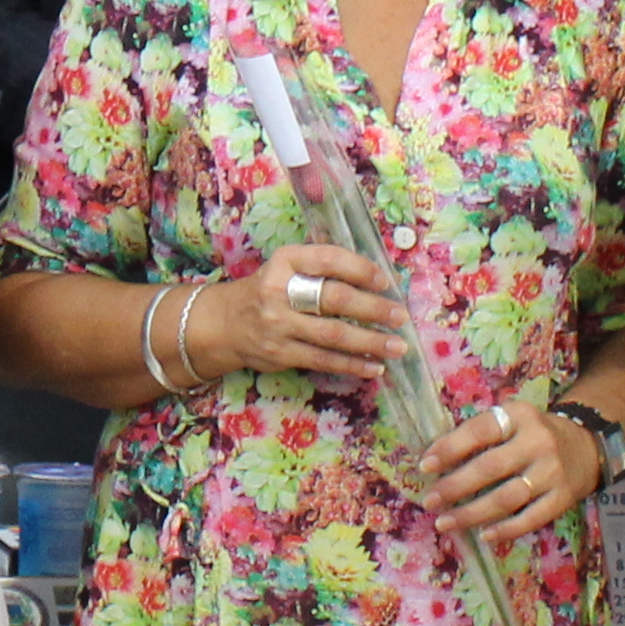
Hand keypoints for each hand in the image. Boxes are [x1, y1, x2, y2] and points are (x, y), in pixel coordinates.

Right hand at [183, 245, 410, 387]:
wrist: (224, 323)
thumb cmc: (270, 291)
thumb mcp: (287, 268)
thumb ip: (323, 268)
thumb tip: (378, 281)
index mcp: (284, 261)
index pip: (328, 259)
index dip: (360, 269)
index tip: (385, 281)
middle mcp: (278, 290)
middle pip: (334, 299)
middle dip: (373, 309)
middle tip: (400, 316)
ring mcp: (278, 324)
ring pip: (333, 335)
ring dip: (370, 342)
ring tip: (398, 346)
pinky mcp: (280, 353)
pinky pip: (323, 360)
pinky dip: (352, 364)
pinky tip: (375, 366)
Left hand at [418, 395, 600, 548]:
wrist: (588, 446)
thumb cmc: (534, 434)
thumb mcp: (512, 420)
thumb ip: (480, 434)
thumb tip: (434, 459)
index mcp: (519, 416)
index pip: (480, 430)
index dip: (450, 448)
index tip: (425, 465)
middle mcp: (538, 442)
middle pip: (490, 468)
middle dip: (455, 486)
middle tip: (430, 501)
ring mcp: (552, 472)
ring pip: (507, 498)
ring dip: (472, 513)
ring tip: (445, 522)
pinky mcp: (564, 498)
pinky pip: (531, 518)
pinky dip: (506, 529)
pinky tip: (484, 535)